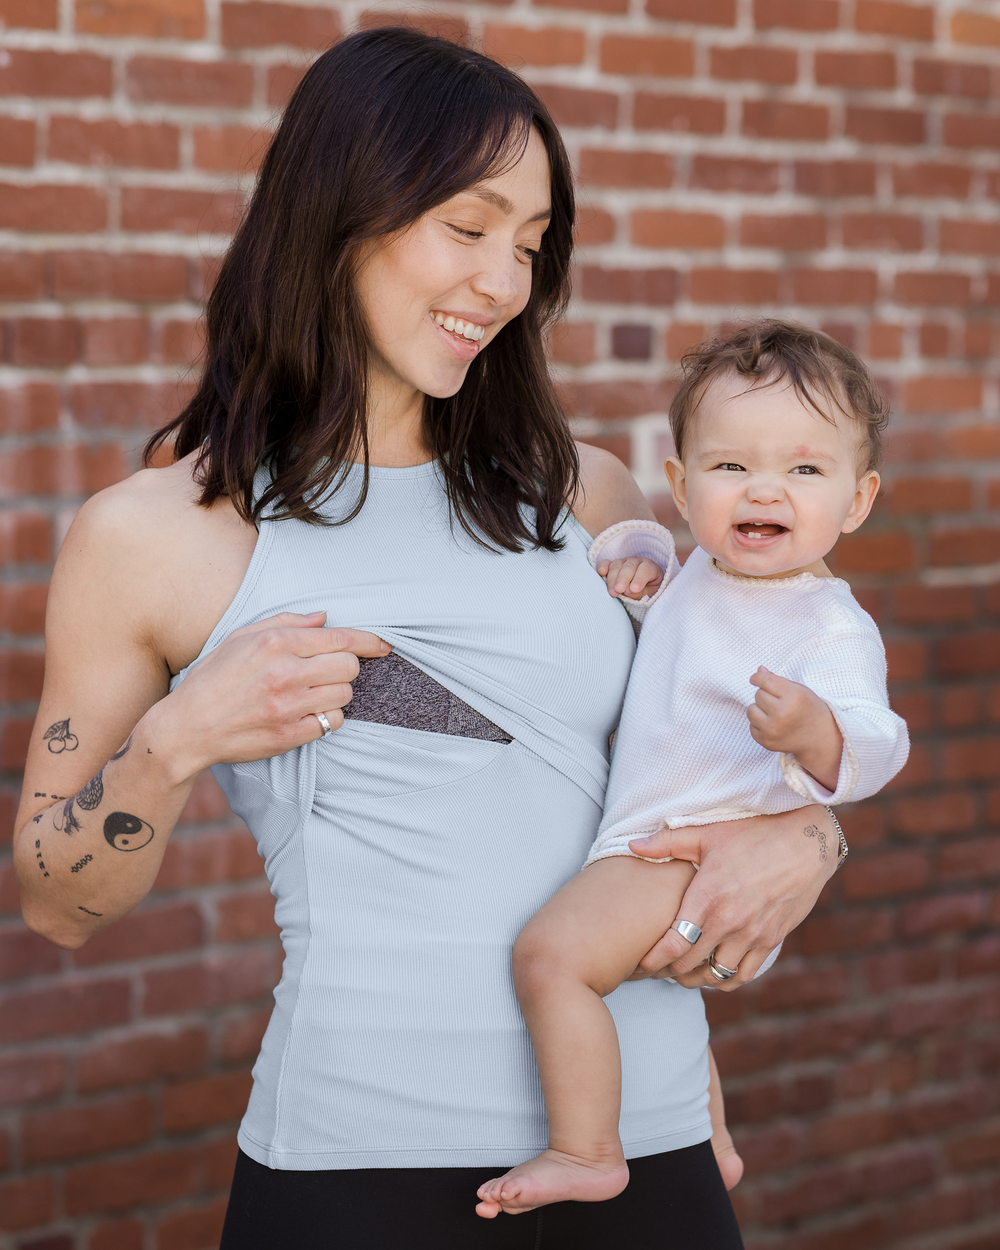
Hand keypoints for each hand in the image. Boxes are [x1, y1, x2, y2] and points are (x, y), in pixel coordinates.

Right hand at [149, 611, 390, 779]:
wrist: (187, 727)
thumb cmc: (214, 678)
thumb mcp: (241, 637)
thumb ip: (286, 622)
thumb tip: (324, 618)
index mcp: (275, 643)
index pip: (339, 639)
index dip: (369, 641)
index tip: (384, 645)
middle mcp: (285, 673)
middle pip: (349, 668)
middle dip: (346, 668)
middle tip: (328, 672)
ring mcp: (288, 707)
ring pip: (344, 696)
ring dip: (335, 694)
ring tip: (311, 693)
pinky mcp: (288, 735)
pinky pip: (330, 724)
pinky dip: (325, 718)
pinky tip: (305, 713)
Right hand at [595, 557, 663, 600]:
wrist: (642, 591)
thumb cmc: (647, 592)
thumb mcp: (649, 595)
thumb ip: (640, 593)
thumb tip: (628, 590)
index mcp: (650, 567)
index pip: (646, 569)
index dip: (639, 578)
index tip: (634, 589)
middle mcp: (636, 562)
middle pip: (629, 566)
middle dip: (623, 579)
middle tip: (619, 590)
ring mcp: (623, 562)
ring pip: (616, 566)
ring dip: (612, 579)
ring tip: (612, 592)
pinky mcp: (611, 565)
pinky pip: (605, 563)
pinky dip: (602, 566)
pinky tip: (602, 572)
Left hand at [626, 806, 837, 989]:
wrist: (807, 842)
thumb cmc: (754, 833)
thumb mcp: (708, 833)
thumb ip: (668, 842)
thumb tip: (632, 846)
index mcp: (709, 896)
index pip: (675, 942)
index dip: (655, 959)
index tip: (642, 963)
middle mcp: (730, 921)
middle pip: (691, 963)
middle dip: (669, 970)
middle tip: (657, 969)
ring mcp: (753, 934)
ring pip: (716, 975)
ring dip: (696, 978)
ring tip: (683, 973)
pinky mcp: (772, 940)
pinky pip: (744, 974)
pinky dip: (726, 980)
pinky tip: (714, 972)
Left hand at [747, 666, 841, 791]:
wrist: (820, 737)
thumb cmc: (809, 709)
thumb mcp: (799, 690)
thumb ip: (777, 680)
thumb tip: (759, 670)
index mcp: (793, 696)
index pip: (765, 681)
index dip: (758, 678)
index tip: (755, 679)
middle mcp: (782, 713)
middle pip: (758, 695)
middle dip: (766, 696)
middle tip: (780, 702)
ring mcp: (773, 729)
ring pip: (751, 710)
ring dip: (759, 710)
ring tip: (774, 713)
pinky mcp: (766, 741)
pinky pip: (751, 726)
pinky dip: (759, 724)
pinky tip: (774, 725)